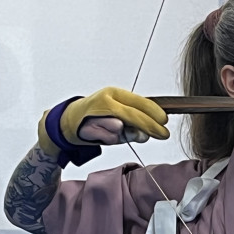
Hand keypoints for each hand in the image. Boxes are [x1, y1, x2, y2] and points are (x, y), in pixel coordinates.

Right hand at [37, 87, 169, 165]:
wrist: (69, 121)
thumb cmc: (98, 117)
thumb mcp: (119, 116)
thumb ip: (133, 125)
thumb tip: (147, 134)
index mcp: (116, 94)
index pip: (140, 101)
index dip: (154, 112)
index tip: (165, 121)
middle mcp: (107, 100)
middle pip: (134, 115)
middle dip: (150, 126)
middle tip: (163, 134)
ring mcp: (97, 113)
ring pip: (121, 127)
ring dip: (127, 134)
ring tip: (120, 131)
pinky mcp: (88, 126)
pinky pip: (109, 137)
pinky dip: (111, 139)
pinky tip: (104, 134)